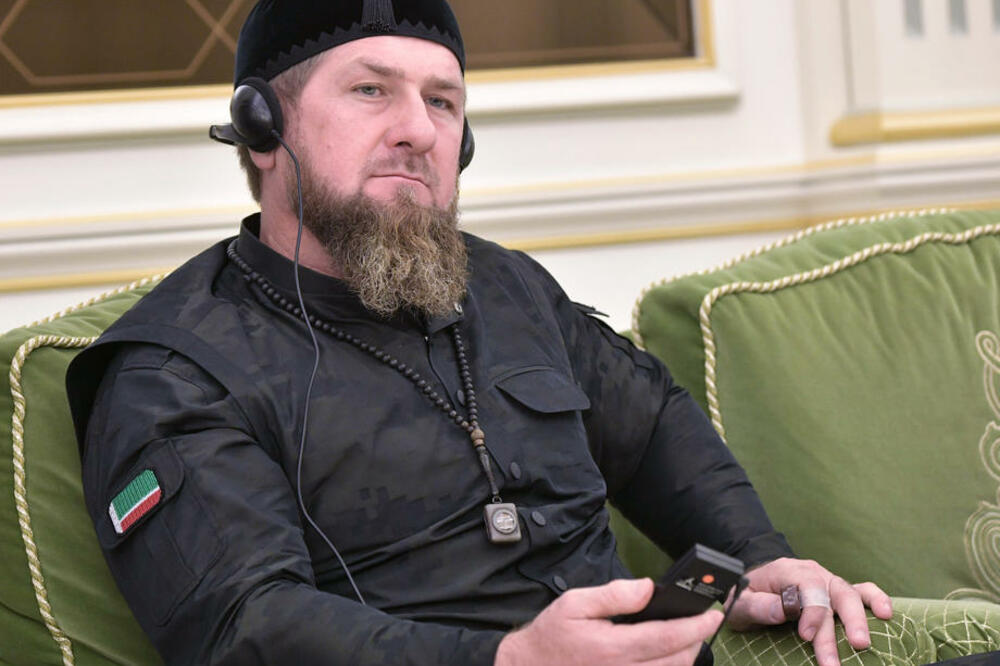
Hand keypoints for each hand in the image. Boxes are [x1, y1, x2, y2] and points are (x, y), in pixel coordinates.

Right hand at [494, 578, 722, 665]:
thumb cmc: (552, 636)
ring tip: (687, 637)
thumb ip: (614, 595)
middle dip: (696, 641)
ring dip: (685, 658)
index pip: (668, 637)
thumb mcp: (574, 604)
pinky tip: (666, 656)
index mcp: (613, 647)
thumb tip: (649, 588)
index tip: (713, 614)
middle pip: (677, 661)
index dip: (696, 626)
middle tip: (703, 621)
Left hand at [726, 557, 892, 665]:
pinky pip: (861, 591)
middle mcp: (812, 573)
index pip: (807, 587)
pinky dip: (876, 599)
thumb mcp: (740, 601)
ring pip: (850, 594)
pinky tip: (887, 614)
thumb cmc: (747, 595)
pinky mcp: (837, 593)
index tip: (806, 636)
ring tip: (865, 642)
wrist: (752, 586)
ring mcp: (827, 582)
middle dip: (845, 622)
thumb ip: (757, 605)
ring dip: (860, 618)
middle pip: (834, 593)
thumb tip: (781, 611)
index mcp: (787, 571)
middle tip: (853, 647)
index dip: (812, 612)